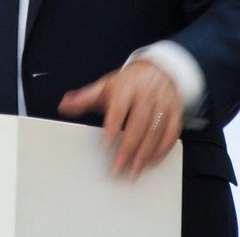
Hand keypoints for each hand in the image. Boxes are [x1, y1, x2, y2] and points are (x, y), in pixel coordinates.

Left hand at [57, 60, 181, 176]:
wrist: (157, 70)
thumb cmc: (128, 83)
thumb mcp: (104, 86)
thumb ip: (84, 98)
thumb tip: (64, 105)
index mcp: (127, 86)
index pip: (120, 107)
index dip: (113, 125)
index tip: (105, 143)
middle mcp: (147, 94)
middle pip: (139, 122)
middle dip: (129, 147)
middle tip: (119, 166)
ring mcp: (163, 103)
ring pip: (155, 130)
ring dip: (145, 152)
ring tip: (134, 169)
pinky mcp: (175, 112)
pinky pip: (171, 133)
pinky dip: (162, 148)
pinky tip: (151, 160)